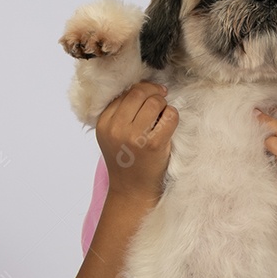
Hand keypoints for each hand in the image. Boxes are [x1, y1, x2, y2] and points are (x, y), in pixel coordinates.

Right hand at [96, 82, 177, 201]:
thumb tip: (145, 87)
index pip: (125, 92)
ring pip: (155, 101)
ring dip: (163, 105)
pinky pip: (169, 115)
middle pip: (139, 92)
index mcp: (104, 122)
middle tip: (160, 100)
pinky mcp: (152, 144)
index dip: (142, 90)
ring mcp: (134, 136)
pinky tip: (168, 126)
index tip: (150, 96)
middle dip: (154, 92)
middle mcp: (116, 128)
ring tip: (162, 117)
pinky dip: (172, 116)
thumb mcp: (113, 135)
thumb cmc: (127, 160)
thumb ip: (122, 112)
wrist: (132, 191)